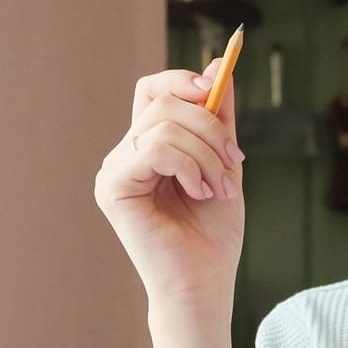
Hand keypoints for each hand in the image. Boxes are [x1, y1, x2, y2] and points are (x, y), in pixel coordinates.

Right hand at [95, 61, 245, 308]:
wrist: (206, 280)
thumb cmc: (214, 232)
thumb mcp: (226, 163)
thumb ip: (219, 120)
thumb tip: (217, 67)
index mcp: (150, 145)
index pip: (155, 90)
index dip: (185, 81)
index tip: (216, 92)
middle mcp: (126, 153)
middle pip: (164, 101)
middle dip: (211, 127)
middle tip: (235, 161)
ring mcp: (115, 169)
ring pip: (164, 125)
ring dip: (208, 154)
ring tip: (220, 187)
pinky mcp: (112, 186)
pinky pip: (155, 149)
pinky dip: (190, 166)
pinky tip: (202, 192)